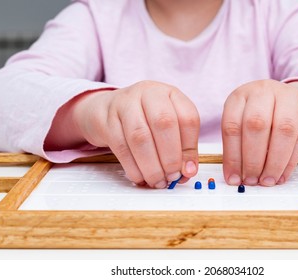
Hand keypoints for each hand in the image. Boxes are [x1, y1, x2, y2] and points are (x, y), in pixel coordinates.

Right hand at [49, 81, 199, 187]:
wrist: (106, 109)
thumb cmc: (143, 118)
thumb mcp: (167, 126)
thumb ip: (181, 147)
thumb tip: (188, 171)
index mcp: (170, 94)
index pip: (188, 118)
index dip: (190, 148)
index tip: (187, 169)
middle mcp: (148, 94)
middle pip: (164, 123)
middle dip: (170, 157)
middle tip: (172, 177)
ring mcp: (125, 104)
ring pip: (141, 137)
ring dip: (151, 166)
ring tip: (157, 181)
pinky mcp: (106, 119)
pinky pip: (121, 146)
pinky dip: (133, 167)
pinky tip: (140, 177)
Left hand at [222, 79, 297, 185]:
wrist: (291, 100)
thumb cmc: (261, 116)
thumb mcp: (242, 123)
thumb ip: (238, 146)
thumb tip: (234, 177)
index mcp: (240, 96)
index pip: (232, 126)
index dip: (232, 156)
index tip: (233, 178)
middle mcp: (262, 91)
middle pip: (256, 125)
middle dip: (253, 159)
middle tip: (251, 180)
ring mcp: (288, 96)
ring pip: (283, 129)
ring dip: (274, 161)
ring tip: (267, 180)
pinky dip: (291, 160)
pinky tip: (282, 175)